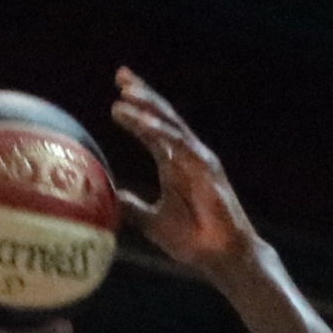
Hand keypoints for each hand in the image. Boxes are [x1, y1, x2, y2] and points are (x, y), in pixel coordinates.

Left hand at [110, 70, 260, 279]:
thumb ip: (134, 207)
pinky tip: (142, 123)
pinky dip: (160, 132)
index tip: (117, 96)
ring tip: (125, 94)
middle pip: (162, 117)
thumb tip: (112, 197)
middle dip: (143, 95)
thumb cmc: (193, 241)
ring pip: (169, 126)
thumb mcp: (153, 222)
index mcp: (174, 164)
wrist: (220, 256)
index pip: (152, 130)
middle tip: (121, 75)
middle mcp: (186, 156)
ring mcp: (198, 160)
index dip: (136, 112)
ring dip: (147, 108)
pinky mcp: (206, 169)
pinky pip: (180, 145)